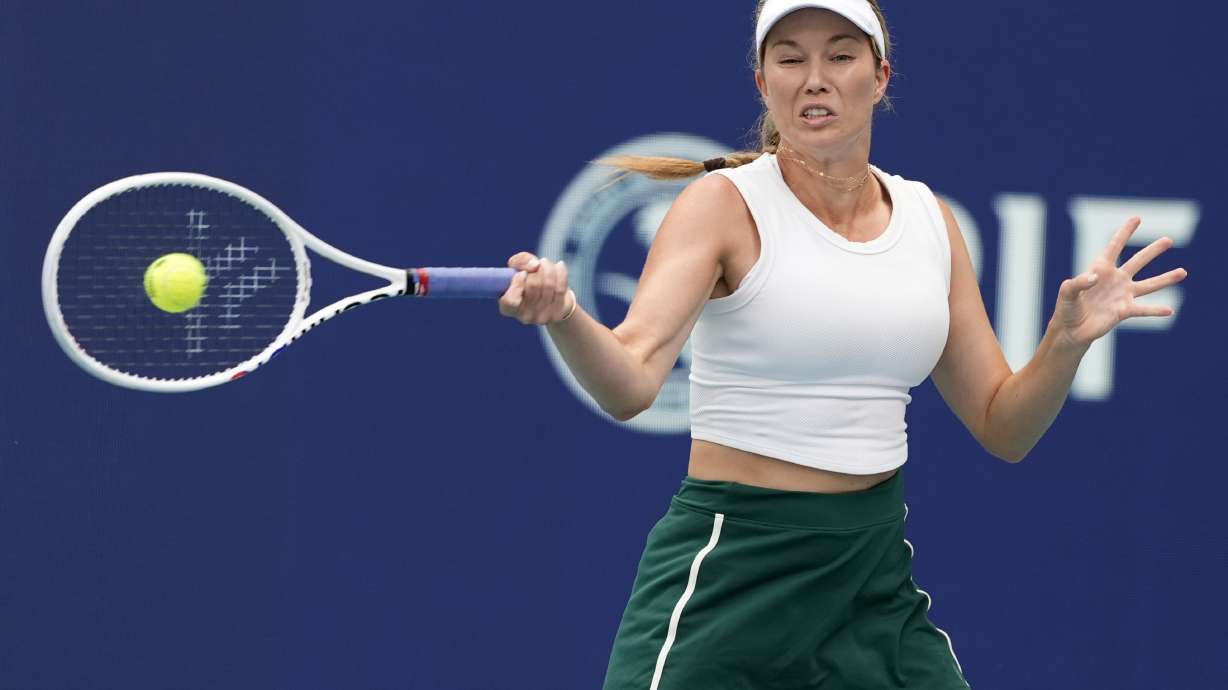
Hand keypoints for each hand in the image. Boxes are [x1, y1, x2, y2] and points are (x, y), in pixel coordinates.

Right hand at [498, 252, 575, 324]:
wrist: (552, 296)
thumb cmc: (530, 280)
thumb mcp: (519, 268)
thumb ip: (519, 261)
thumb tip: (534, 265)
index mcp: (508, 308)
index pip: (509, 301)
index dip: (517, 284)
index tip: (522, 273)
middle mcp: (524, 316)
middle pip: (532, 286)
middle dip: (536, 269)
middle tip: (538, 263)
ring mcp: (541, 317)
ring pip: (548, 285)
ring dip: (548, 268)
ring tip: (546, 263)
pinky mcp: (557, 314)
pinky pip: (561, 288)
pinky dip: (561, 272)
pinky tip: (559, 266)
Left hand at [1051, 217, 1188, 348]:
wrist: (1071, 329)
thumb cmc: (1067, 307)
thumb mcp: (1067, 292)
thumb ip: (1077, 283)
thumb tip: (1095, 278)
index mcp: (1100, 269)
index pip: (1114, 247)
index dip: (1124, 233)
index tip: (1137, 218)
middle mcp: (1116, 279)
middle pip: (1137, 261)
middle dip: (1153, 251)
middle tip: (1169, 240)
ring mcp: (1122, 295)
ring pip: (1148, 285)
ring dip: (1165, 279)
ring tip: (1183, 272)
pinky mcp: (1124, 311)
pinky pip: (1143, 310)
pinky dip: (1155, 310)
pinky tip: (1169, 310)